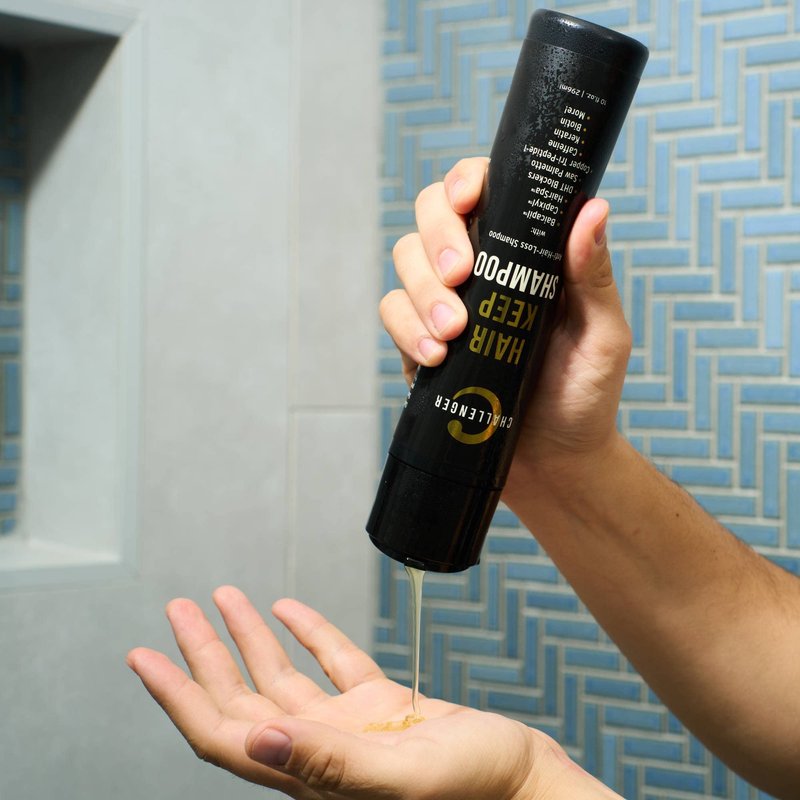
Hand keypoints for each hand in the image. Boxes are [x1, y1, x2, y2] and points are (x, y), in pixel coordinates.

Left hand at [127, 586, 619, 798]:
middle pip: (243, 699)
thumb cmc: (477, 788)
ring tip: (221, 597)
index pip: (223, 734)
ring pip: (283, 676)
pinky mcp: (382, 707)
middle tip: (176, 607)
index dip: (178, 696)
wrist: (526, 781)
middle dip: (204, 654)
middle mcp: (321, 751)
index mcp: (314, 774)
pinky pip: (333, 663)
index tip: (144, 654)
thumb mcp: (403, 774)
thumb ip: (330, 759)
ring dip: (249, 637)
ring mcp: (350, 728)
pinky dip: (308, 633)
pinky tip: (287, 609)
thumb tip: (259, 738)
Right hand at [380, 157, 630, 491]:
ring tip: (454, 330)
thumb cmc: (586, 396)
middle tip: (461, 274)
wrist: (552, 463)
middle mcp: (481, 270)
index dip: (466, 181)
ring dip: (422, 290)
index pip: (487, 193)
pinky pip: (393, 314)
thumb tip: (593, 208)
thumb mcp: (602, 335)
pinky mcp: (421, 342)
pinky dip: (407, 329)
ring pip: (404, 261)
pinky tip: (436, 356)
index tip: (468, 199)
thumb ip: (593, 275)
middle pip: (431, 216)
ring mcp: (446, 305)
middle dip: (437, 237)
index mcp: (526, 254)